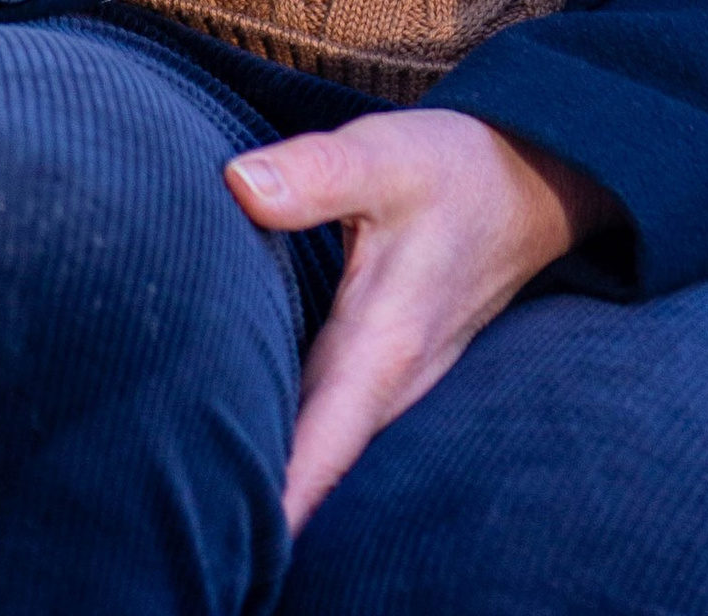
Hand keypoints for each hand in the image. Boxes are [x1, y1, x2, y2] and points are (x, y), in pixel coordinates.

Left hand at [225, 104, 612, 531]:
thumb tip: (239, 185)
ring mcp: (389, 388)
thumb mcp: (389, 158)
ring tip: (185, 497)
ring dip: (263, 480)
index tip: (214, 551)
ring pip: (316, 458)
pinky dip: (285, 446)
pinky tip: (236, 441)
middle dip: (243, 513)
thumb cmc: (459, 170)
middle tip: (172, 532)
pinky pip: (326, 430)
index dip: (268, 516)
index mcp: (382, 350)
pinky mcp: (382, 373)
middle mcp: (387, 388)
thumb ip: (315, 173)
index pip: (317, 460)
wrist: (535, 180)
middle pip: (305, 478)